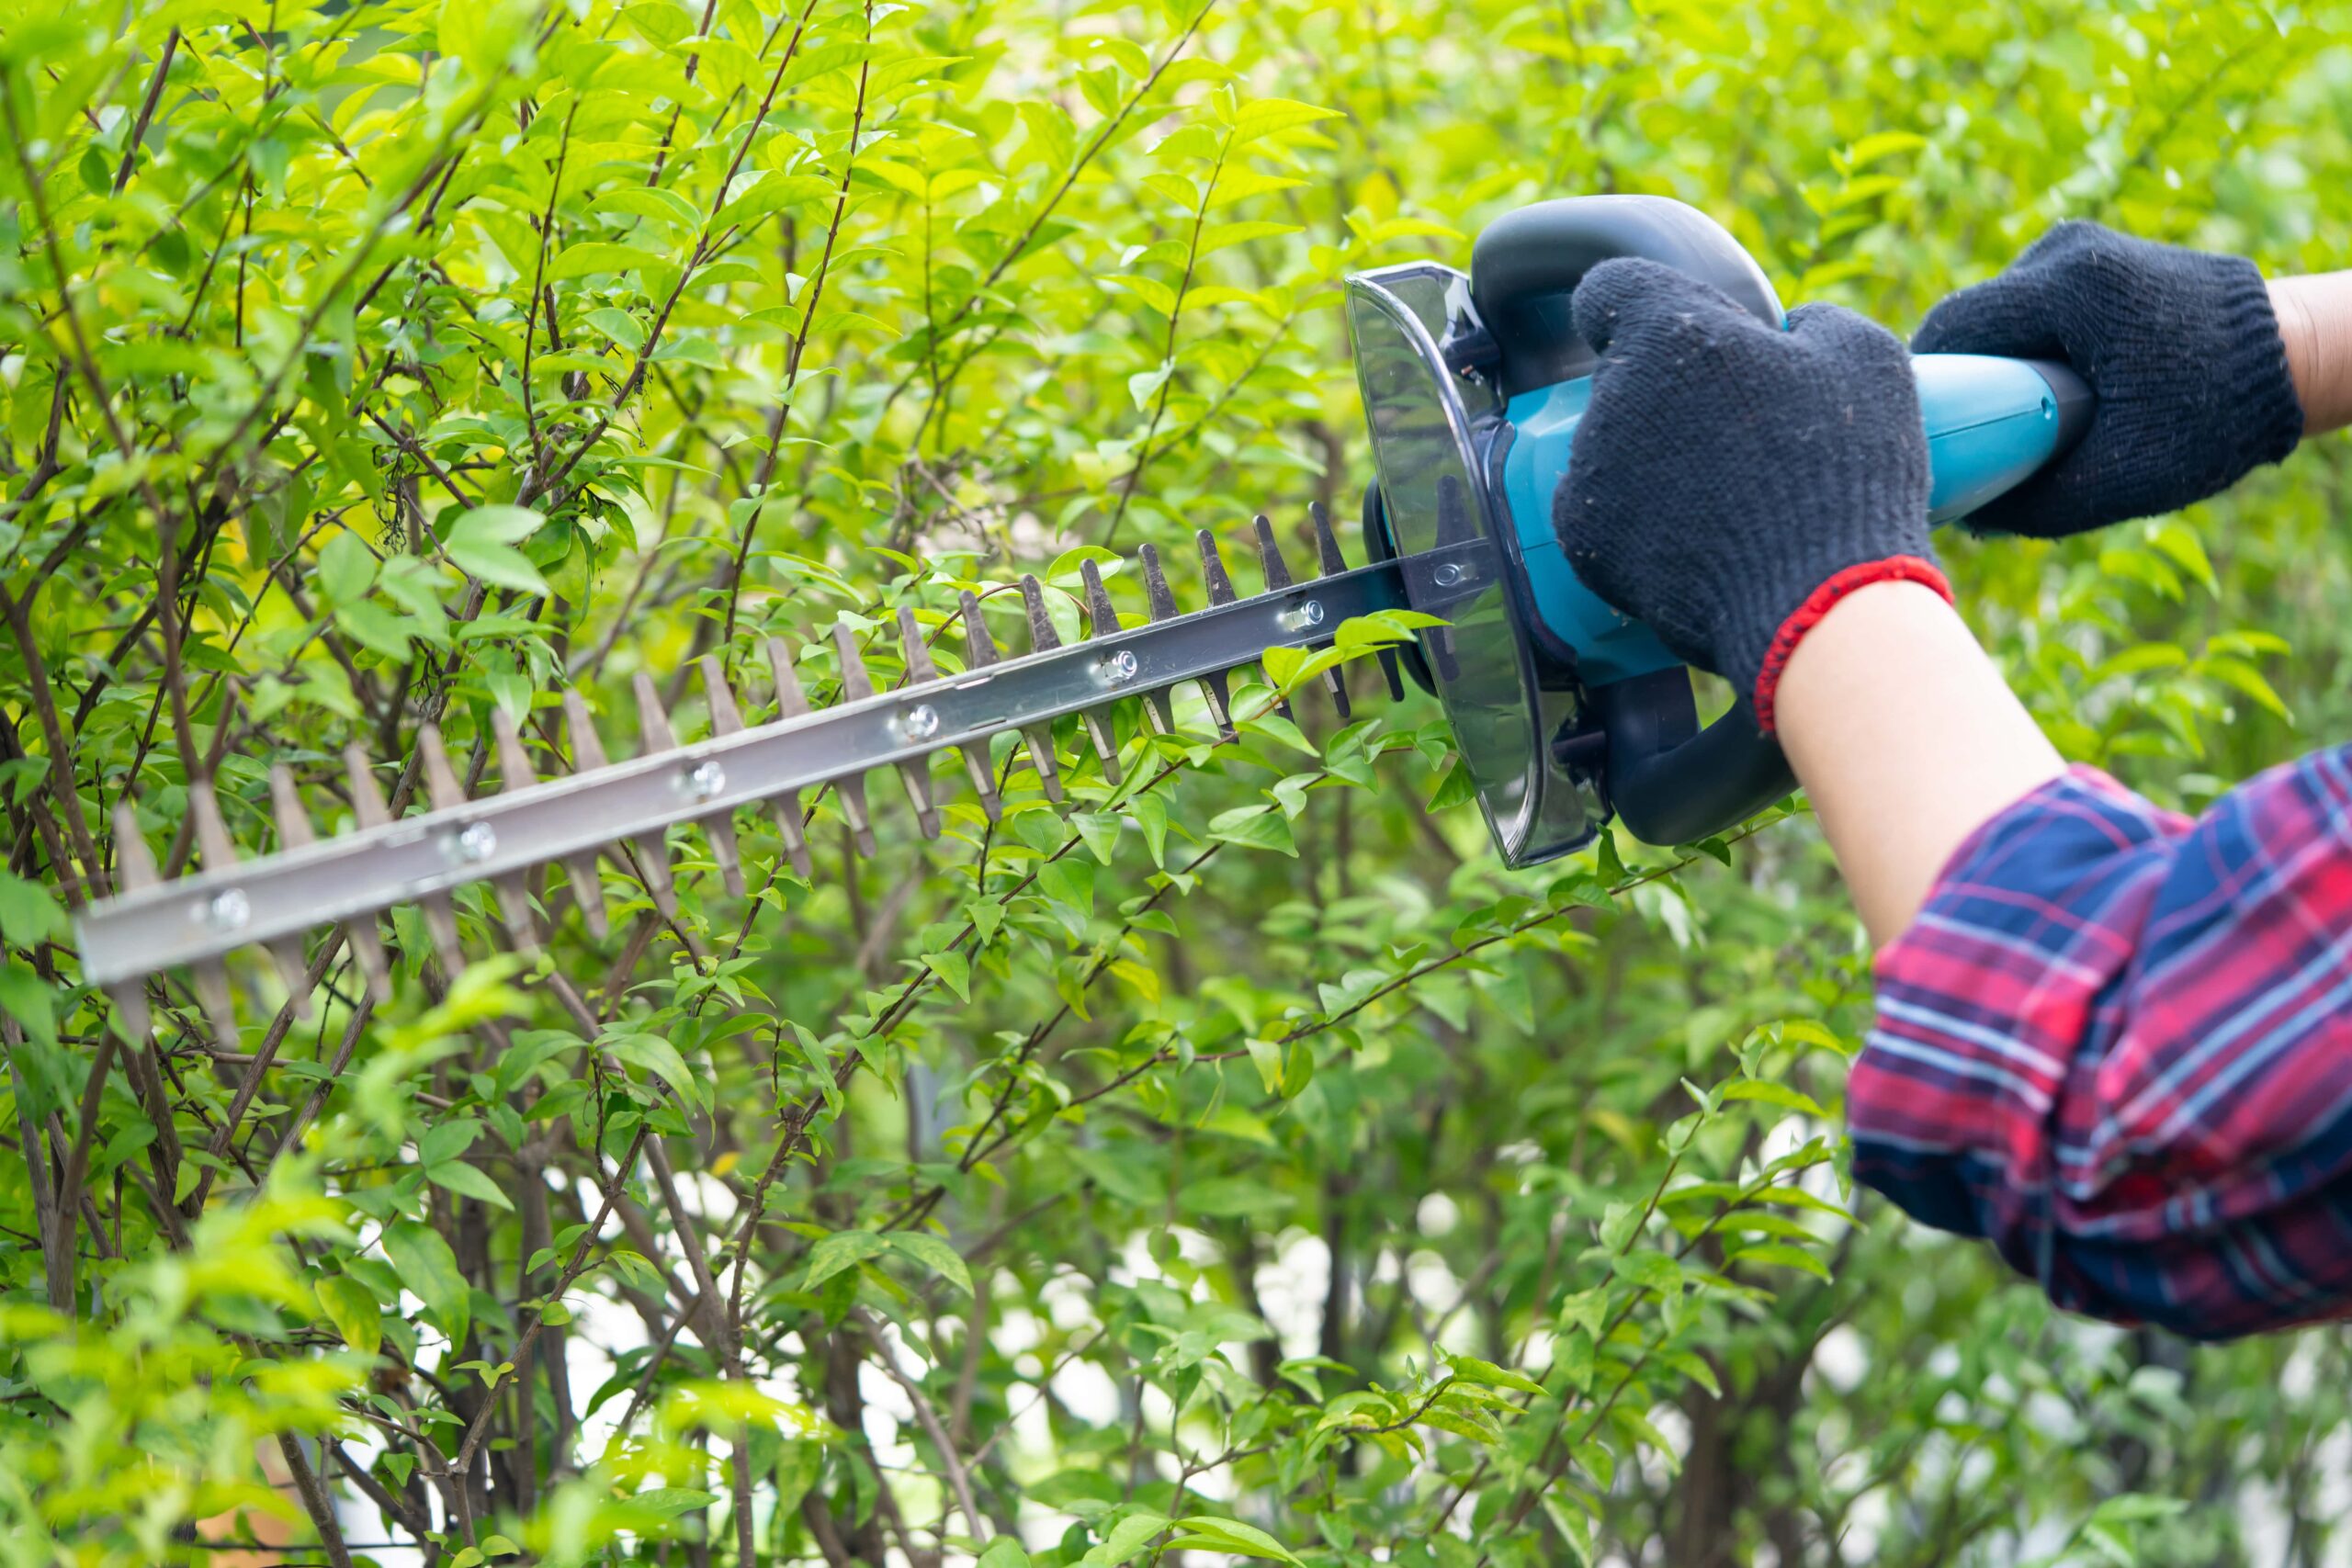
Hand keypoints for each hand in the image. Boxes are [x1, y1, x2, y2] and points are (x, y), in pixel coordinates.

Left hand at [1554, 257, 1940, 732]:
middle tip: (1739, 438)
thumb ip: (1813, 322)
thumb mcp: (1865, 357)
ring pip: (1610, 447)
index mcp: (1669, 330)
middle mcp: (1613, 393)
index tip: (1681, 336)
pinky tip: (1695, 540)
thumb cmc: (1847, 470)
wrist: (1817, 599)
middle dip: (1668, 395)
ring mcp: (1589, 471)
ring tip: (1726, 501)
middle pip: (1623, 377)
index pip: (1613, 289)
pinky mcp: (1581, 541)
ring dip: (1652, 461)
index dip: (1646, 306)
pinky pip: (1600, 515)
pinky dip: (1638, 524)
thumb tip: (1788, 329)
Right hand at [1912, 221, 2303, 536]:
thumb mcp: (2123, 474)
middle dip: (1961, 381)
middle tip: (1966, 441)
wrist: (2292, 357)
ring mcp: (2078, 247)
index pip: (1952, 328)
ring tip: (2017, 419)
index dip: (1924, 386)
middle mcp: (2066, 250)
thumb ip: (2035, 502)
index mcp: (2071, 286)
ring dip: (1995, 366)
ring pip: (1996, 316)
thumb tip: (1965, 517)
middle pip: (1969, 321)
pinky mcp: (2091, 259)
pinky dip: (2024, 350)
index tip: (1918, 435)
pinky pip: (2027, 309)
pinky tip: (2045, 391)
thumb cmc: (2215, 415)